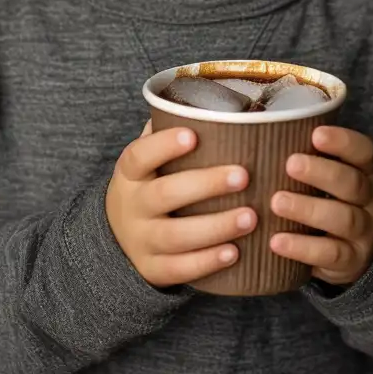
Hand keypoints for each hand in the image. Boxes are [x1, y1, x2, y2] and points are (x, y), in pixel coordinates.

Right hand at [105, 123, 259, 287]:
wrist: (121, 240)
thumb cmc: (153, 188)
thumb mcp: (152, 165)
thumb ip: (172, 135)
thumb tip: (216, 103)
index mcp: (131, 174)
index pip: (139, 156)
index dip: (163, 146)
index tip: (193, 135)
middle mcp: (132, 207)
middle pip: (164, 195)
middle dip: (206, 185)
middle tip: (244, 175)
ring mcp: (141, 241)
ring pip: (175, 236)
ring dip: (215, 226)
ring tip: (251, 217)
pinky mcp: (153, 270)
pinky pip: (179, 270)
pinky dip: (206, 263)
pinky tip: (235, 253)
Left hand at [266, 126, 372, 288]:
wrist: (360, 251)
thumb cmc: (329, 203)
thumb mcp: (329, 179)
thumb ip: (304, 158)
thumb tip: (249, 131)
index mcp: (364, 172)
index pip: (362, 152)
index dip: (343, 142)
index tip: (316, 134)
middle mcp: (369, 201)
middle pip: (353, 184)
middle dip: (322, 173)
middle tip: (291, 164)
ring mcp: (363, 232)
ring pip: (344, 218)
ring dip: (309, 209)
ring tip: (277, 202)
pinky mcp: (351, 261)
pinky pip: (331, 254)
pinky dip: (303, 248)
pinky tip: (276, 242)